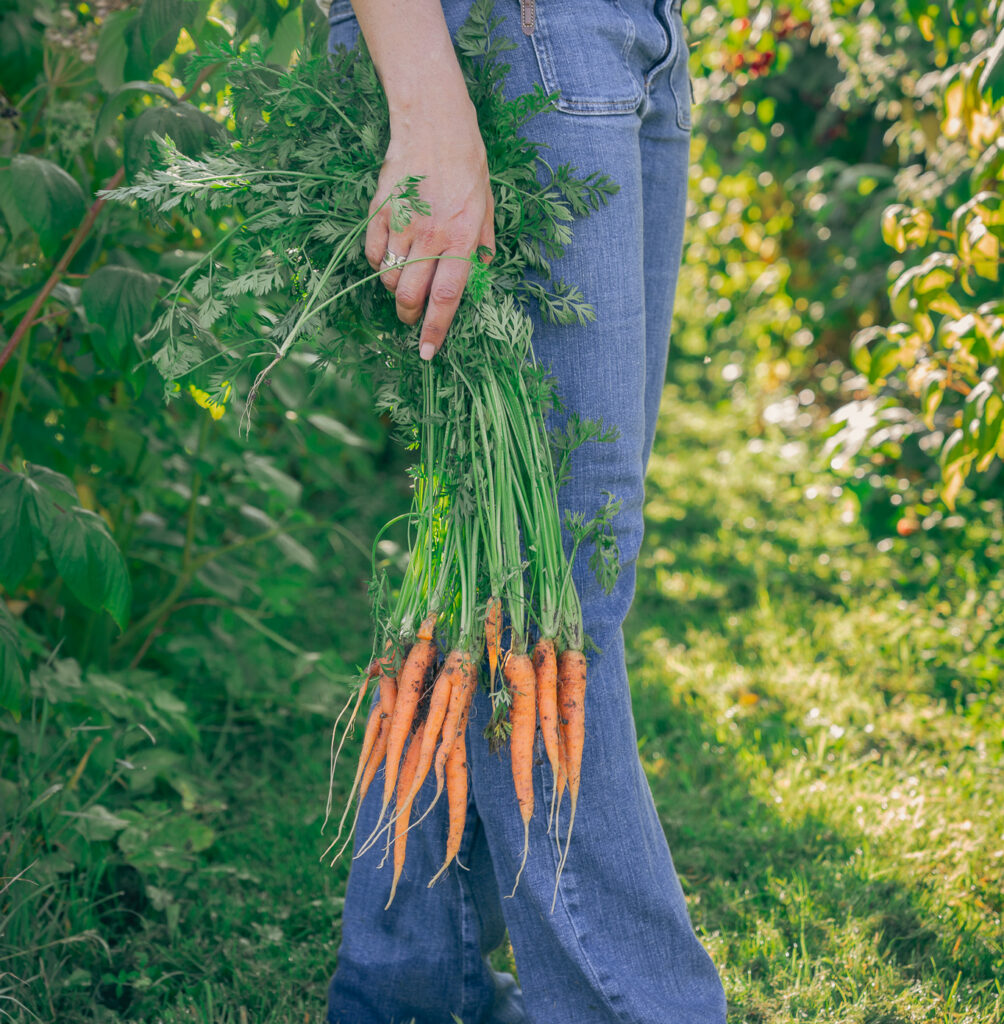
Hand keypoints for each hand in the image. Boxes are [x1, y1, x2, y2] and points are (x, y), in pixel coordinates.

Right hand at [364, 97, 494, 359]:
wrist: (432, 121)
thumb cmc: (467, 163)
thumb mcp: (487, 205)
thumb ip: (481, 244)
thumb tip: (478, 274)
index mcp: (461, 238)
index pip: (446, 298)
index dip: (436, 331)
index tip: (428, 353)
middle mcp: (431, 236)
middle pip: (411, 296)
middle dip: (410, 317)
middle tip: (412, 319)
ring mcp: (402, 223)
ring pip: (390, 278)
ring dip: (395, 289)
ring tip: (405, 282)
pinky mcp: (379, 211)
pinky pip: (373, 253)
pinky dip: (379, 264)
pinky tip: (390, 258)